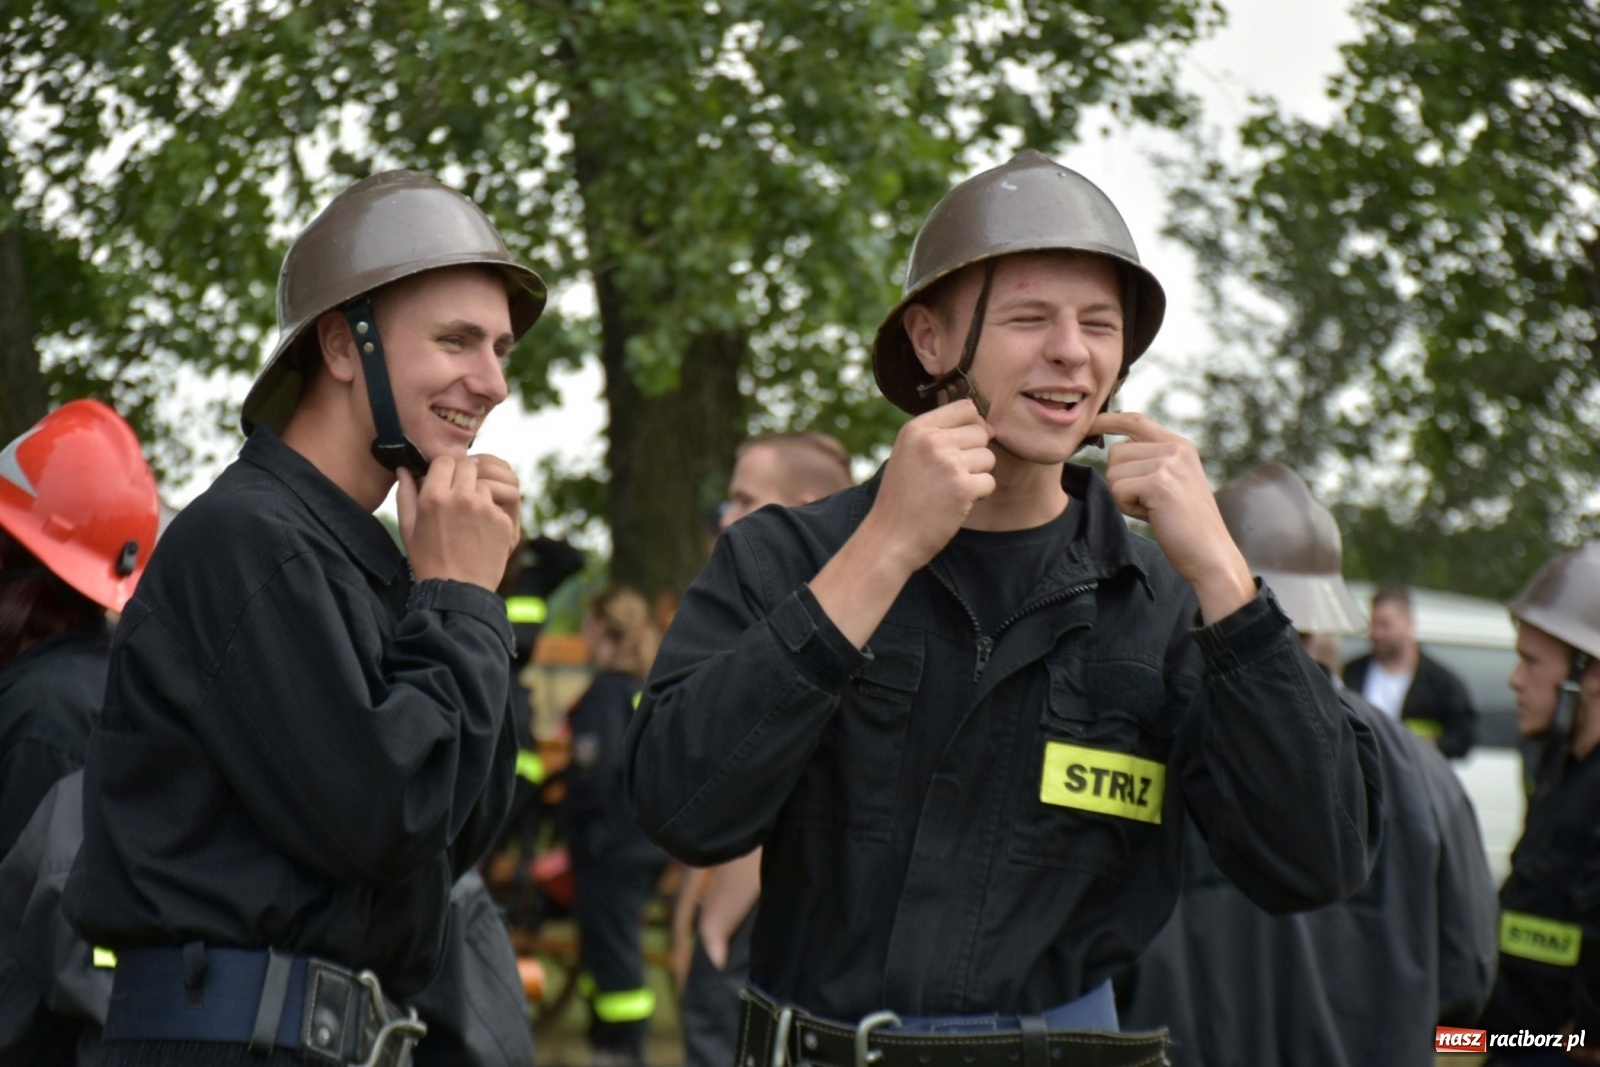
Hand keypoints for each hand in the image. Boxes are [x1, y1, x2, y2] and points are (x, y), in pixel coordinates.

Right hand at [397, 456, 518, 589]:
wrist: (457, 592)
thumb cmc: (428, 560)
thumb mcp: (409, 528)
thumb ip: (406, 494)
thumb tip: (404, 469)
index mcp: (434, 496)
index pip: (444, 461)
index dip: (444, 470)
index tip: (443, 481)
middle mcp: (461, 497)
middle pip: (467, 466)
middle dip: (462, 477)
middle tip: (458, 496)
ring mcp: (485, 509)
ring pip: (484, 484)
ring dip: (478, 494)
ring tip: (469, 517)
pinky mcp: (503, 521)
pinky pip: (498, 504)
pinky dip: (491, 513)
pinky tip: (481, 531)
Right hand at [862, 399, 995, 575]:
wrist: (890, 537)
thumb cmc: (902, 498)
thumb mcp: (909, 454)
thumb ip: (938, 434)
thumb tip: (987, 425)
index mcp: (917, 428)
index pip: (966, 408)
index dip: (972, 427)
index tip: (961, 448)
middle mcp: (932, 441)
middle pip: (981, 432)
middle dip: (974, 454)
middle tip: (950, 476)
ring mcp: (948, 463)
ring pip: (989, 457)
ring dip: (977, 475)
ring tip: (950, 490)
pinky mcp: (962, 487)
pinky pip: (989, 482)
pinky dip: (978, 496)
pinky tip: (955, 504)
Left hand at [1091, 411, 1253, 622]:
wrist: (1210, 554)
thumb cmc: (1184, 524)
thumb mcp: (1170, 481)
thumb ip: (1149, 461)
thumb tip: (1113, 447)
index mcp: (1179, 445)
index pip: (1134, 420)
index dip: (1107, 420)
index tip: (1088, 426)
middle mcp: (1176, 448)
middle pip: (1116, 452)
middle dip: (1120, 481)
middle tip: (1148, 502)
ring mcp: (1169, 463)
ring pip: (1113, 472)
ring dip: (1124, 496)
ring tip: (1153, 509)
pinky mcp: (1159, 483)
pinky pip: (1117, 490)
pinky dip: (1127, 508)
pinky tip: (1152, 516)